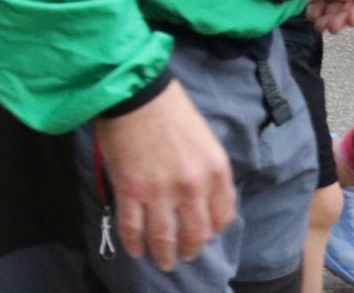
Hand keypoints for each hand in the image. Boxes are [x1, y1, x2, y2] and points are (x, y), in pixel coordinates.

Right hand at [94, 80, 235, 271]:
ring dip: (163, 254)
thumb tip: (199, 196)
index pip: (222, 217)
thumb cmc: (168, 108)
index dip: (212, 231)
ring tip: (161, 261)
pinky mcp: (131, 190)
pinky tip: (134, 249)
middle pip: (196, 234)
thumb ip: (207, 170)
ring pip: (165, 237)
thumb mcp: (204, 140)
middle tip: (181, 255)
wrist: (133, 92)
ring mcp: (161, 192)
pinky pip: (133, 226)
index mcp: (216, 173)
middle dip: (189, 250)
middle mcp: (193, 188)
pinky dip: (133, 242)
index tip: (203, 233)